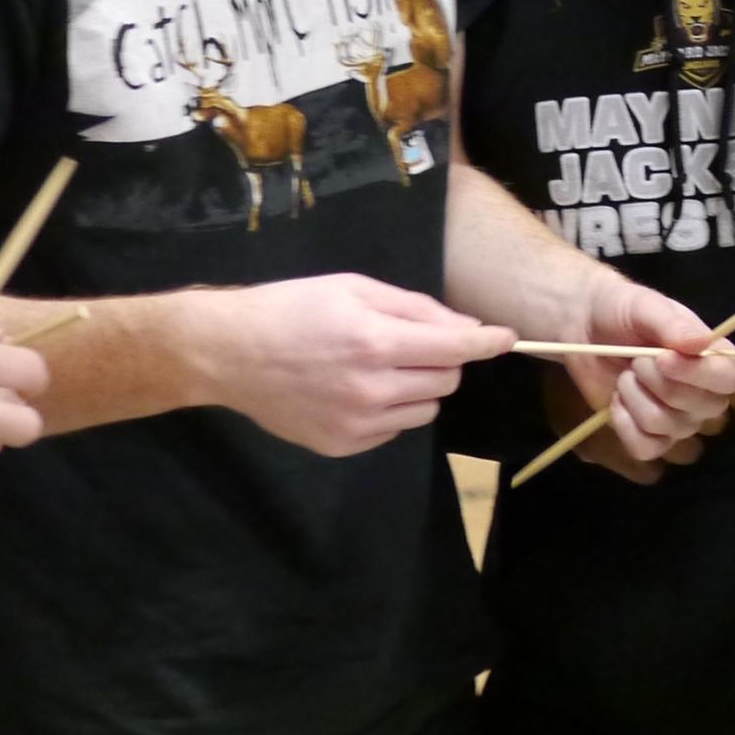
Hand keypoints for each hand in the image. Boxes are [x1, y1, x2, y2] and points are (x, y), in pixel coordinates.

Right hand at [187, 273, 515, 456]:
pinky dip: (391, 410)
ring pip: (425, 410)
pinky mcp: (342, 445)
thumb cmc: (292, 308)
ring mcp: (356, 424)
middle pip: (447, 381)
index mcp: (376, 342)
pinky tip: (357, 390)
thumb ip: (416, 308)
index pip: (456, 349)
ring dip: (419, 387)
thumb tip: (467, 328)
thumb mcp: (354, 289)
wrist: (228, 352)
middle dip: (443, 360)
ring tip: (380, 367)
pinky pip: (394, 429)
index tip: (506, 338)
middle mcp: (371, 388)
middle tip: (413, 344)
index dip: (487, 342)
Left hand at [551, 273, 734, 484]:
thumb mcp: (644, 306)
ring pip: (670, 429)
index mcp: (712, 356)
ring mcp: (679, 419)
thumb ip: (672, 324)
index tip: (662, 358)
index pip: (731, 378)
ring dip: (637, 400)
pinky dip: (625, 425)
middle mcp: (704, 392)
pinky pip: (647, 448)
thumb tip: (701, 343)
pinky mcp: (651, 437)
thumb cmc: (621, 311)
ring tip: (624, 377)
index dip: (699, 375)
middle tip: (635, 361)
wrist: (584, 327)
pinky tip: (616, 403)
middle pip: (703, 409)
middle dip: (659, 385)